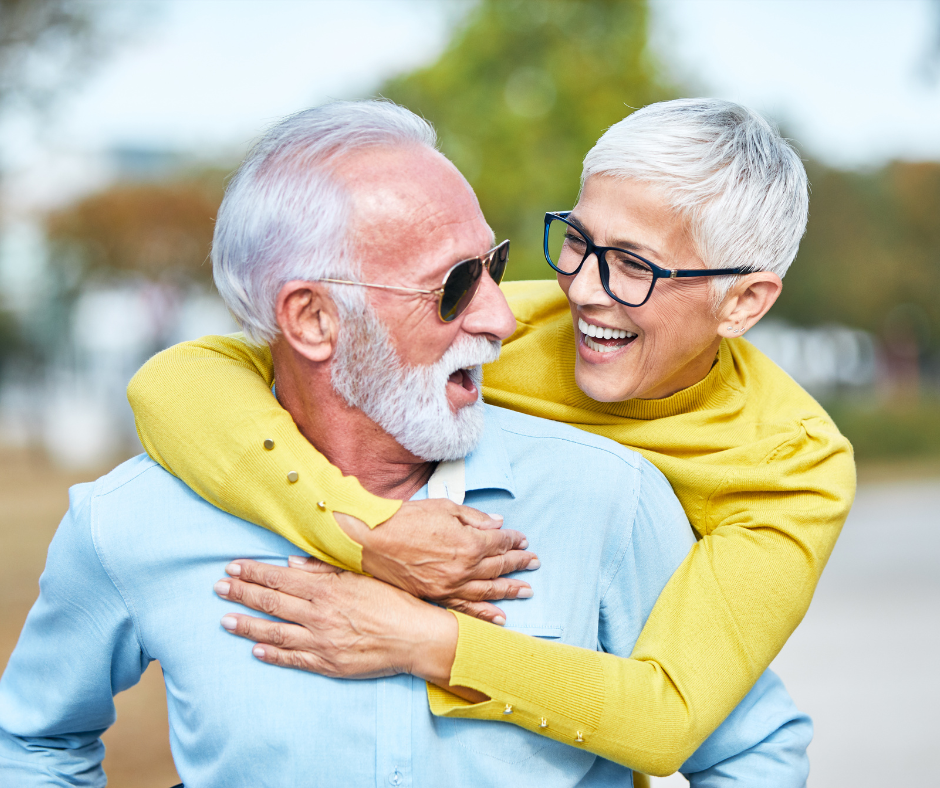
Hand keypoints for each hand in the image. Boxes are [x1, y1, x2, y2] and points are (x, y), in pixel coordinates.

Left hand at [214, 557, 485, 702]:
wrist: (416, 636)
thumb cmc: (392, 601)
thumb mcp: (360, 576)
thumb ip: (324, 570)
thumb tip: (291, 564)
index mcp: (326, 589)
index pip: (280, 578)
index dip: (254, 573)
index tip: (233, 567)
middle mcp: (318, 614)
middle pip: (271, 603)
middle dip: (242, 594)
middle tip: (218, 588)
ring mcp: (321, 641)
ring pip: (275, 632)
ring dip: (247, 625)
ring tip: (225, 621)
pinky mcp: (328, 663)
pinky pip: (293, 659)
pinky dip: (272, 654)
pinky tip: (255, 650)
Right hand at [335, 499, 538, 624]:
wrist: (372, 540)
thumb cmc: (406, 519)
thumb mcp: (444, 508)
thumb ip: (474, 518)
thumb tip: (497, 524)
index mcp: (469, 543)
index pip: (500, 542)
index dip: (514, 541)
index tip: (522, 541)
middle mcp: (464, 568)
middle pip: (499, 567)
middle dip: (519, 564)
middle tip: (534, 564)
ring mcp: (450, 585)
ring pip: (488, 590)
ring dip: (509, 591)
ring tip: (526, 591)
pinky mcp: (437, 596)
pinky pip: (466, 608)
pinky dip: (484, 613)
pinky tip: (499, 617)